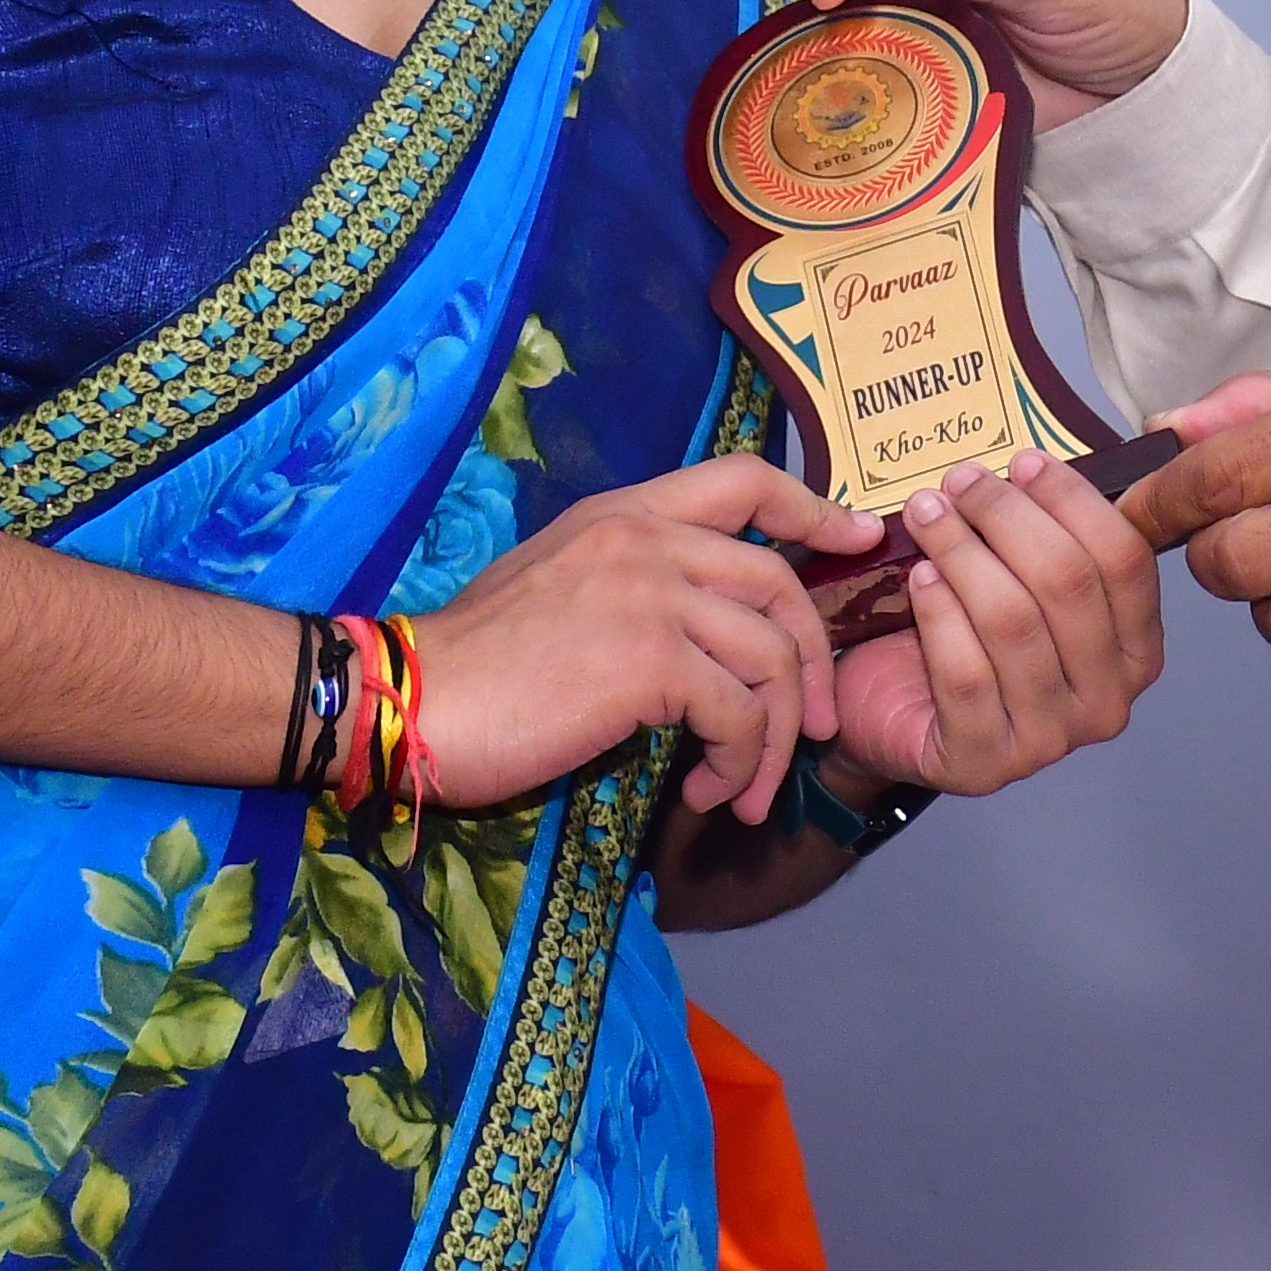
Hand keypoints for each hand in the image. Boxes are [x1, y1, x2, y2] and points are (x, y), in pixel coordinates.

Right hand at [412, 456, 879, 823]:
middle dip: (812, 661)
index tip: (858, 537)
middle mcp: (645, 539)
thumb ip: (632, 579)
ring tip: (743, 789)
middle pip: (780, 581)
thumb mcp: (560, 582)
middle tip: (809, 727)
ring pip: (772, 655)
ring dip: (773, 737)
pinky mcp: (648, 660)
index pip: (744, 478)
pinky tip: (707, 792)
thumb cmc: (477, 663)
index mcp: (625, 513)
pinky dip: (739, 762)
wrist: (412, 700)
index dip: (813, 508)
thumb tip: (702, 626)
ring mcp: (650, 594)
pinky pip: (739, 712)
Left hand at [818, 451, 1165, 795]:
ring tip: (928, 516)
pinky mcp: (984, 763)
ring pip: (1013, 622)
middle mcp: (1107, 702)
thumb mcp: (1022, 583)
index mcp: (1137, 651)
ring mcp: (1050, 740)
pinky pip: (966, 673)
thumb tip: (1032, 468)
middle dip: (1008, 517)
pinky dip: (940, 614)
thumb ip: (1046, 538)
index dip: (1074, 501)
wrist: (893, 717)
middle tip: (960, 482)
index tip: (1023, 461)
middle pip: (1068, 584)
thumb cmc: (965, 640)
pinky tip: (919, 579)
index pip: (1125, 561)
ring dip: (963, 553)